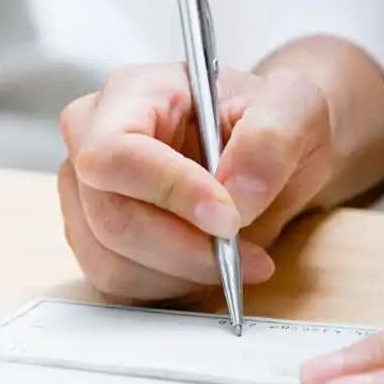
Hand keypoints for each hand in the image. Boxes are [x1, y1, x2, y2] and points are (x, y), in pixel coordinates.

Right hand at [57, 63, 334, 303]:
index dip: (169, 192)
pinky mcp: (101, 244)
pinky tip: (210, 267)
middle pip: (112, 219)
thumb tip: (236, 197)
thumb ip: (269, 142)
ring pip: (113, 264)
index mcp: (131, 95)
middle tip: (247, 255)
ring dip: (184, 274)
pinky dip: (172, 289)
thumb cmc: (274, 120)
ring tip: (238, 258)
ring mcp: (89, 198)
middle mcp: (94, 144)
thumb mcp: (294, 108)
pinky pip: (120, 288)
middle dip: (186, 249)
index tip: (229, 218)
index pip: (116, 153)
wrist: (273, 153)